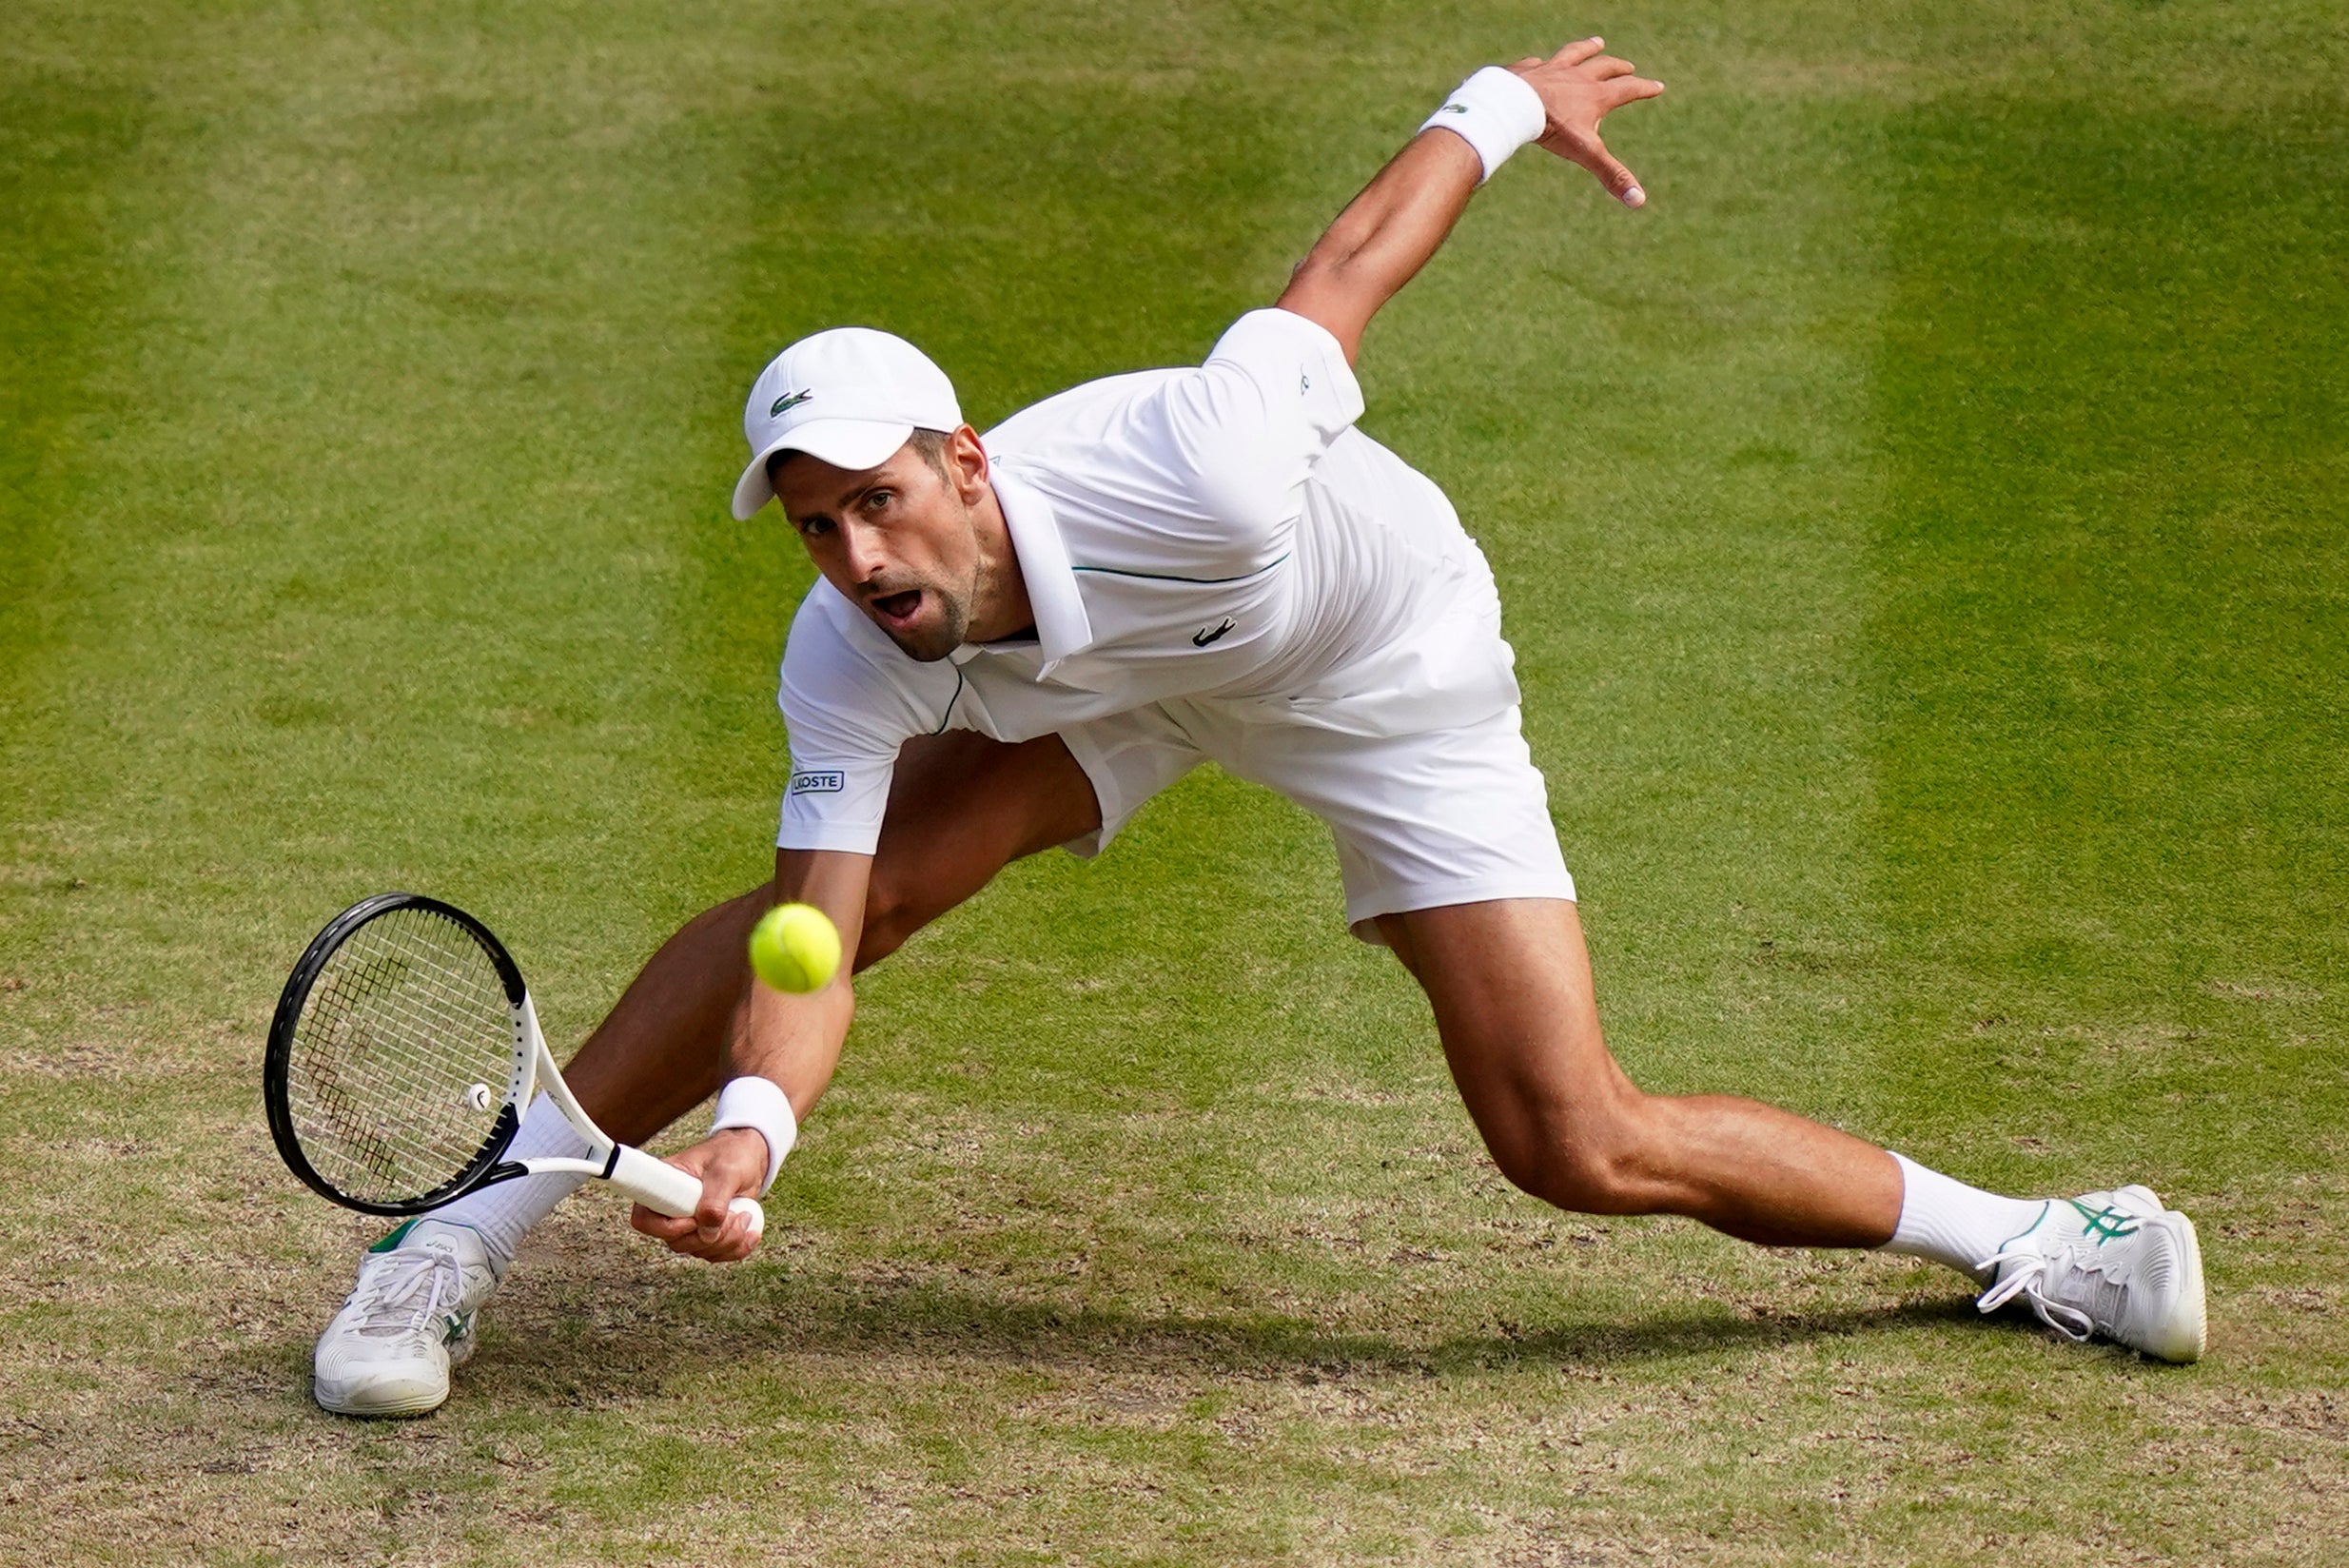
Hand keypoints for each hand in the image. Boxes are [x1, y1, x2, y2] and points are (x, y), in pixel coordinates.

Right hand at [628, 1127, 767, 1262]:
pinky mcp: (706, 1234)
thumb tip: (707, 1233)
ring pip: (699, 1251)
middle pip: (677, 1243)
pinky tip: (751, 1232)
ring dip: (727, 1241)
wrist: (750, 1158)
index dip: (667, 1229)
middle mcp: (671, 1209)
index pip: (644, 1219)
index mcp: (663, 1186)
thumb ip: (715, 1200)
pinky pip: (716, 1254)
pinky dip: (737, 1248)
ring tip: (744, 1215)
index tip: (695, 1220)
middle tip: (733, 1214)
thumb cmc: (731, 1155)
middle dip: (710, 1236)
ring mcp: (688, 1224)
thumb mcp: (726, 1171)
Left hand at [1509, 38, 1664, 207]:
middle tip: (1628, 67)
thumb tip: (1639, 201)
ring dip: (1587, 49)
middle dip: (1619, 68)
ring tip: (1597, 43)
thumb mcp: (1586, 153)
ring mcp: (1553, 69)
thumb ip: (1612, 175)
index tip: (1658, 86)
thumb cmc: (1551, 127)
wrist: (1514, 104)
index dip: (1645, 89)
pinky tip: (1540, 61)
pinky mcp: (1529, 70)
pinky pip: (1538, 63)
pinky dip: (1543, 62)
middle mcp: (1578, 77)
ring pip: (1575, 54)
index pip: (1629, 89)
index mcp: (1596, 95)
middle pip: (1605, 67)